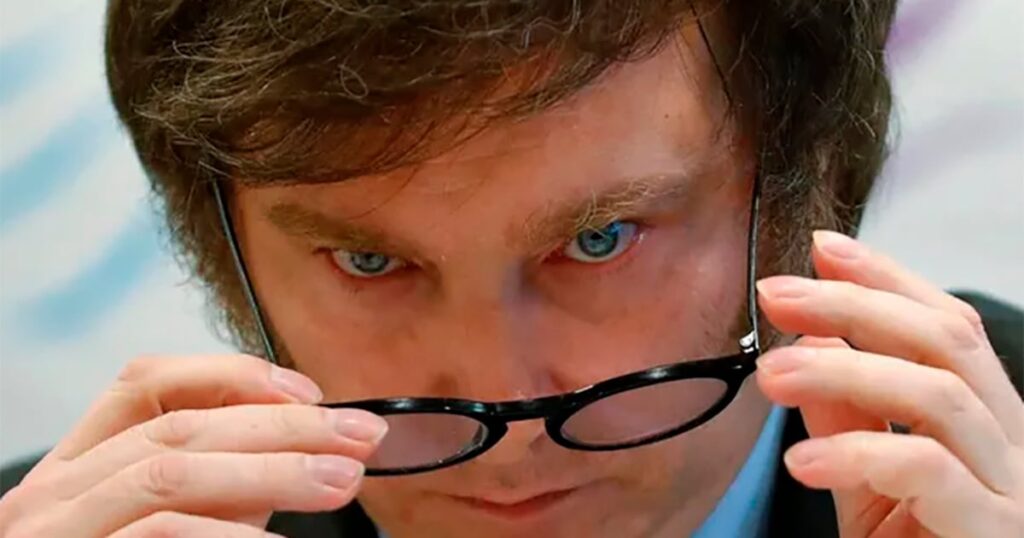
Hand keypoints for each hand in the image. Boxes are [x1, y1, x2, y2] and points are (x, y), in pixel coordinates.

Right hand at [0, 354, 387, 537]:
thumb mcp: (187, 517)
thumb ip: (227, 480)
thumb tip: (318, 445)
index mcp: (79, 463)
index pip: (146, 382)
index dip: (234, 375)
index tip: (311, 393)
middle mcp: (53, 490)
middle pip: (178, 425)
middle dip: (283, 426)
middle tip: (360, 437)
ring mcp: (52, 532)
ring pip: (173, 473)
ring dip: (271, 471)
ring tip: (343, 480)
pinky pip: (162, 533)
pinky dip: (232, 535)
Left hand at [755, 231, 1023, 537]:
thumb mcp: (866, 478)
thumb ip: (846, 413)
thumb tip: (812, 342)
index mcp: (984, 420)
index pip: (948, 324)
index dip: (887, 278)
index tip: (820, 248)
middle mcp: (1013, 443)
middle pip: (948, 341)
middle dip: (856, 306)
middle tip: (775, 294)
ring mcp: (1014, 489)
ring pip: (941, 395)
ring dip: (845, 372)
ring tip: (772, 375)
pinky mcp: (997, 534)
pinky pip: (930, 473)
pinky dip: (861, 453)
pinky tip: (801, 461)